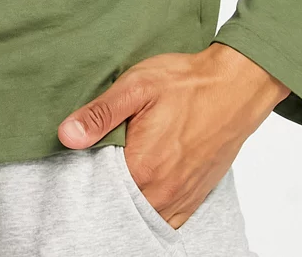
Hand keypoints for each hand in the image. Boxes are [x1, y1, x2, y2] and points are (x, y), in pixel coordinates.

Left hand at [56, 43, 290, 228]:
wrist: (235, 87)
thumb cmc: (186, 83)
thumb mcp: (136, 86)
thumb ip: (100, 114)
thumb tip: (66, 135)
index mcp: (142, 167)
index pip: (99, 189)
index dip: (86, 175)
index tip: (83, 157)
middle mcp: (163, 192)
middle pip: (120, 205)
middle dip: (106, 189)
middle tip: (102, 161)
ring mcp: (182, 198)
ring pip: (143, 215)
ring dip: (129, 199)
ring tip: (122, 171)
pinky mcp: (197, 196)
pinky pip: (168, 220)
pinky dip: (151, 209)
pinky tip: (144, 187)